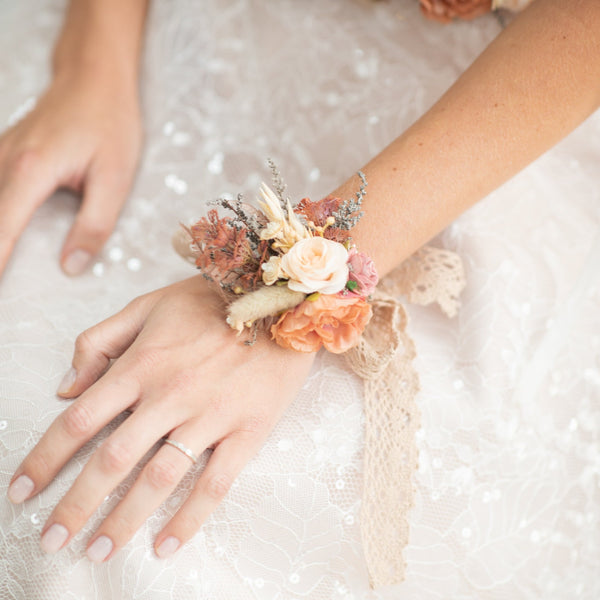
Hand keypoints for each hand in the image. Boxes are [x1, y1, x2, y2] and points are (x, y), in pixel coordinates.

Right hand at [0, 70, 141, 275]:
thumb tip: (72, 267)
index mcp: (32, 170)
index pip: (2, 228)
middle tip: (1, 287)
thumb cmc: (110, 123)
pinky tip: (4, 233)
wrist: (95, 78)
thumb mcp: (115, 178)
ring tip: (2, 263)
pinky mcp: (3, 153)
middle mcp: (4, 161)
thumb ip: (94, 226)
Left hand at [7, 276, 314, 560]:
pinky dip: (190, 518)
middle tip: (52, 540)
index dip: (44, 460)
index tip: (22, 491)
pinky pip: (215, 482)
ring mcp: (210, 415)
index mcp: (140, 364)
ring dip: (124, 521)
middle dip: (75, 506)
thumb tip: (64, 388)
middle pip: (111, 460)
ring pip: (158, 479)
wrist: (282, 303)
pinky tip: (166, 545)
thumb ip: (99, 341)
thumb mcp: (149, 305)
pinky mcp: (247, 430)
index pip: (78, 421)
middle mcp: (169, 395)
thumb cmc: (213, 301)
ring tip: (99, 552)